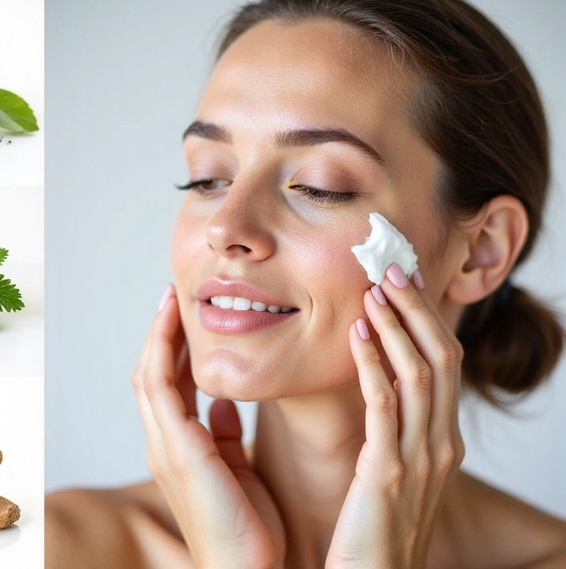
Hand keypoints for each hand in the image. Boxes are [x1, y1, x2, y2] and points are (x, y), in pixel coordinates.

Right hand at [133, 285, 285, 568]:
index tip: (184, 316)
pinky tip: (175, 327)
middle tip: (173, 297)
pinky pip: (162, 389)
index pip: (168, 386)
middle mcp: (164, 443)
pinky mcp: (178, 450)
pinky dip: (164, 353)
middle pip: (152, 374)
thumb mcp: (238, 470)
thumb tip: (224, 403)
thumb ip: (225, 435)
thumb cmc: (248, 528)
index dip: (172, 349)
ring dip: (159, 336)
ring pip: (150, 376)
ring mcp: (166, 447)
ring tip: (171, 300)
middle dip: (161, 334)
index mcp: (180, 448)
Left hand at [326, 265, 464, 568]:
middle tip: (391, 270)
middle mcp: (439, 445)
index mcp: (440, 441)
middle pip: (440, 359)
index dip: (426, 320)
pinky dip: (372, 365)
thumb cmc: (371, 527)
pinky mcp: (385, 474)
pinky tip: (355, 336)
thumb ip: (392, 429)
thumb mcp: (392, 470)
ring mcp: (417, 460)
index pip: (443, 364)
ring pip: (419, 374)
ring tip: (373, 292)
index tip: (403, 284)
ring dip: (396, 327)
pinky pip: (384, 406)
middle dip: (417, 310)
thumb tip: (374, 380)